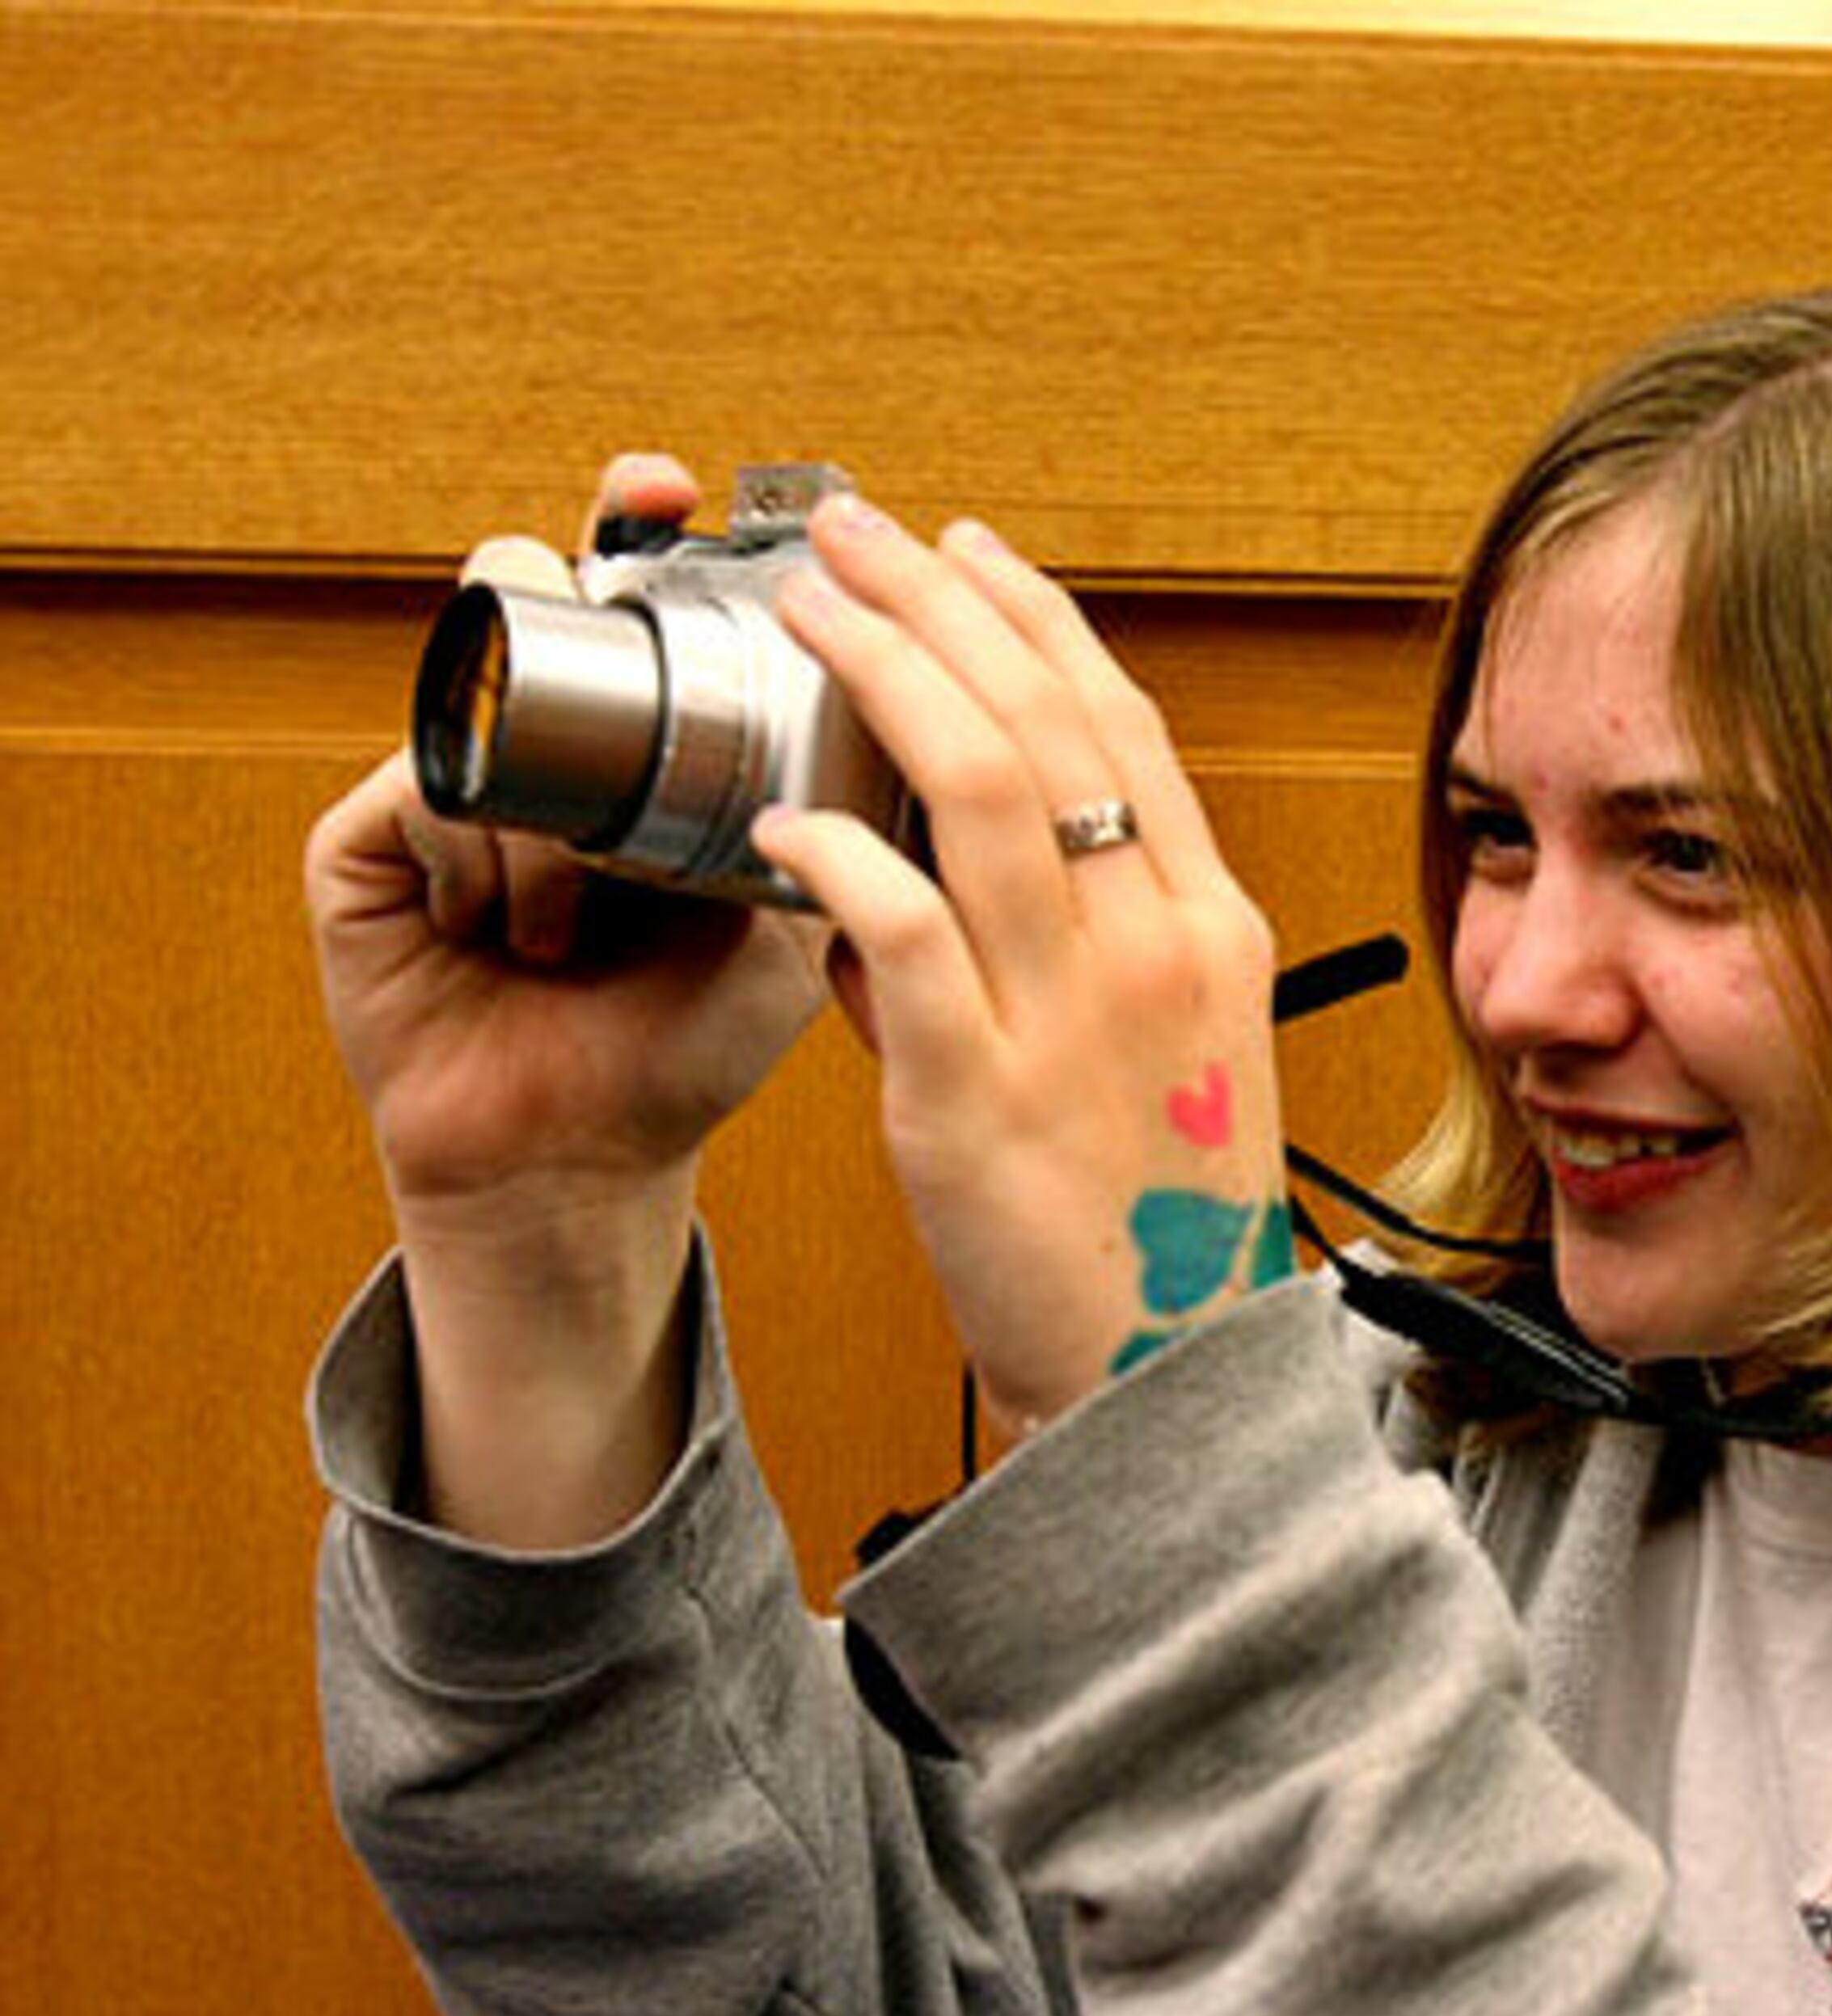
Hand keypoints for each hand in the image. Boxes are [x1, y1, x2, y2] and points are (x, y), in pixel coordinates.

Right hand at [306, 456, 827, 1220]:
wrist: (592, 1159)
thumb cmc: (692, 1033)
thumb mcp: (794, 912)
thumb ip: (842, 817)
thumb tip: (917, 704)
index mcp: (640, 734)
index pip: (628, 589)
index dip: (635, 520)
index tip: (668, 488)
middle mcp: (535, 735)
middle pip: (522, 590)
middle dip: (560, 588)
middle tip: (605, 592)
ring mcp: (443, 780)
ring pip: (475, 693)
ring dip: (548, 805)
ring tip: (588, 915)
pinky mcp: (363, 845)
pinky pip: (423, 795)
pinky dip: (486, 866)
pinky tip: (520, 941)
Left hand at [751, 495, 1285, 1436]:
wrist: (1157, 1377)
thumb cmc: (1151, 1220)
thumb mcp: (1159, 1055)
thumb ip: (1066, 949)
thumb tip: (909, 866)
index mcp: (1210, 927)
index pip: (1123, 725)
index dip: (1035, 618)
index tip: (965, 550)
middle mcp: (1156, 946)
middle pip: (1046, 720)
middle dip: (941, 601)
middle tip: (851, 531)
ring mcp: (1074, 1014)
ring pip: (977, 787)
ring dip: (882, 671)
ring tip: (806, 608)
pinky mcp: (978, 1092)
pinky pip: (900, 933)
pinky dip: (837, 854)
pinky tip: (780, 813)